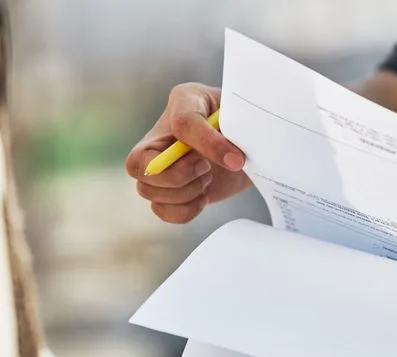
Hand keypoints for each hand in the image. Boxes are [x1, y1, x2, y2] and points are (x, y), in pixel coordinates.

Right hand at [126, 83, 251, 222]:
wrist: (253, 145)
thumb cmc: (244, 123)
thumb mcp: (239, 116)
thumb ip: (231, 132)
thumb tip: (232, 161)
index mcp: (182, 103)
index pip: (182, 123)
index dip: (208, 144)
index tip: (236, 159)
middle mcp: (162, 134)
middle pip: (139, 165)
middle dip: (179, 175)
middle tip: (207, 169)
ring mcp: (162, 165)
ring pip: (147, 191)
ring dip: (185, 193)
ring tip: (208, 178)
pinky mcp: (172, 192)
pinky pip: (162, 210)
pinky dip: (185, 210)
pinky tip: (203, 196)